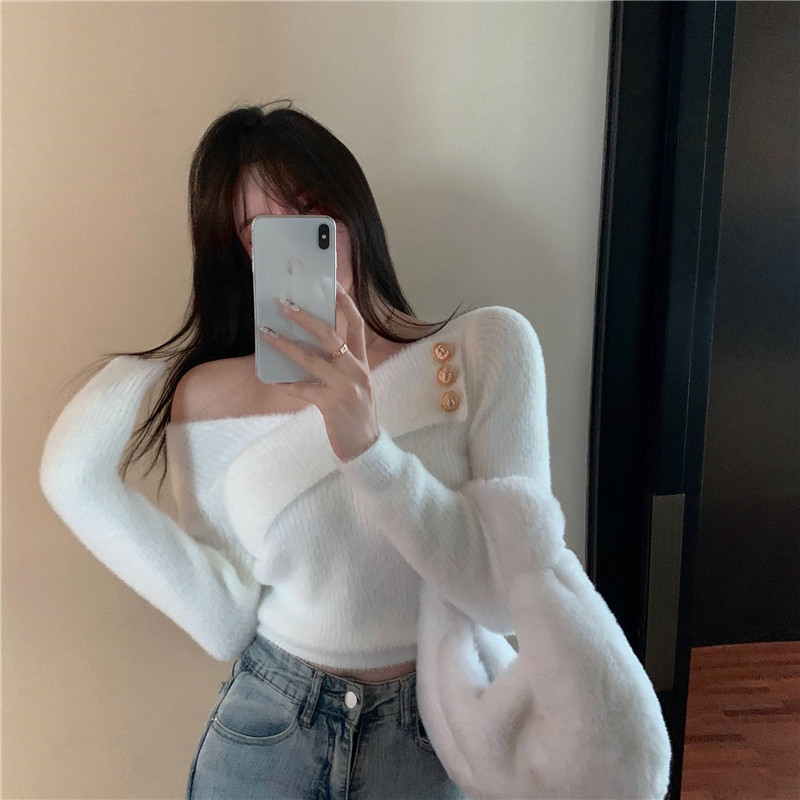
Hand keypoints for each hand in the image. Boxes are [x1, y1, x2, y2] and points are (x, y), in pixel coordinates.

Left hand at [260, 281, 380, 462]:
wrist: (366, 448)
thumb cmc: (356, 415)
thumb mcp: (354, 385)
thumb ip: (339, 367)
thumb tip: (306, 347)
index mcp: (362, 363)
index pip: (357, 325)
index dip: (346, 304)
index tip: (333, 285)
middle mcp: (356, 370)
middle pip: (331, 335)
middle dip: (306, 318)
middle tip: (285, 304)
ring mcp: (345, 387)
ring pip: (311, 358)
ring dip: (286, 344)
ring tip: (267, 332)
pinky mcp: (332, 404)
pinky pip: (302, 389)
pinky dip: (285, 383)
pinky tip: (271, 378)